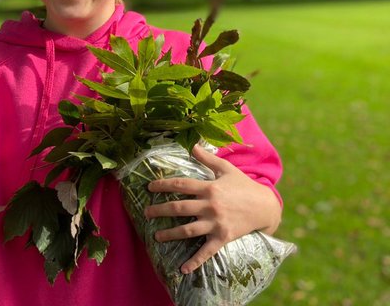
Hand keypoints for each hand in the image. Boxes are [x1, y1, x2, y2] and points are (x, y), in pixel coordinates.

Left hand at [145, 145, 282, 275]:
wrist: (266, 207)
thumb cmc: (243, 185)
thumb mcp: (226, 168)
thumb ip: (207, 157)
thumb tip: (191, 144)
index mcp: (209, 187)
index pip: (180, 185)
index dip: (163, 185)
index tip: (149, 187)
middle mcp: (210, 206)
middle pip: (179, 208)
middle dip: (160, 210)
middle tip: (146, 213)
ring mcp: (216, 223)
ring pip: (188, 230)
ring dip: (171, 234)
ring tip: (156, 236)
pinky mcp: (224, 238)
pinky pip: (207, 251)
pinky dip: (195, 261)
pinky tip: (183, 269)